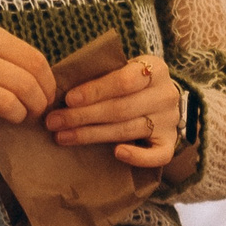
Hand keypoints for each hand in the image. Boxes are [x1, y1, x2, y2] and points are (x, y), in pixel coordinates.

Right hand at [0, 20, 56, 125]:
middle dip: (38, 104)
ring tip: (14, 119)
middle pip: (26, 83)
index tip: (45, 95)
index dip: (48, 83)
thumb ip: (0, 52)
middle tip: (33, 113)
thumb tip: (42, 78)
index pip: (34, 58)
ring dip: (19, 117)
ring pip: (10, 104)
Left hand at [47, 51, 183, 168]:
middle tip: (54, 122)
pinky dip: (138, 156)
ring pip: (129, 130)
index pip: (124, 80)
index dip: (95, 90)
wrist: (159, 98)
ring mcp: (170, 121)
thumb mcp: (120, 69)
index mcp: (154, 69)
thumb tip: (58, 88)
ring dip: (92, 135)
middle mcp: (166, 95)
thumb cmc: (129, 81)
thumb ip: (99, 74)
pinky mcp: (170, 143)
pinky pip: (158, 155)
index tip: (68, 99)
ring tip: (63, 137)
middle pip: (121, 108)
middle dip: (83, 116)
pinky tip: (117, 153)